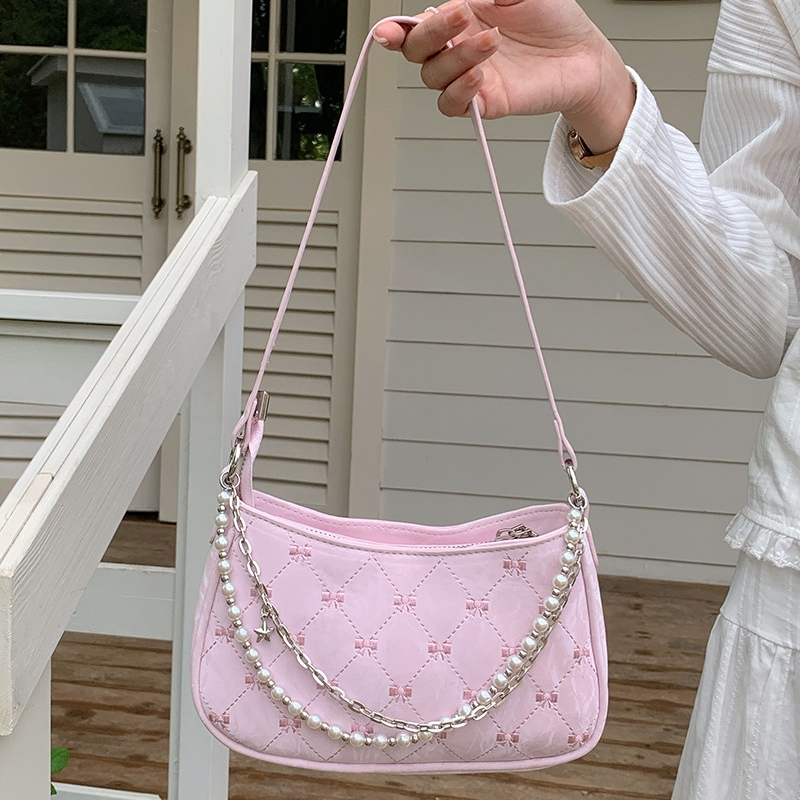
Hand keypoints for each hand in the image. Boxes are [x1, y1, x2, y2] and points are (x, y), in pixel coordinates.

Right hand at [374, 0, 634, 154]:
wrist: (583, 54)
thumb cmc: (554, 17)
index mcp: (459, 18)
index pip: (415, 27)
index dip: (395, 30)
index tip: (389, 32)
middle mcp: (458, 48)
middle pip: (416, 52)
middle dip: (431, 34)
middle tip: (462, 17)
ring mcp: (469, 77)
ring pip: (433, 78)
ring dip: (456, 58)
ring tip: (491, 42)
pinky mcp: (484, 102)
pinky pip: (452, 106)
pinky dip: (458, 92)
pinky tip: (479, 75)